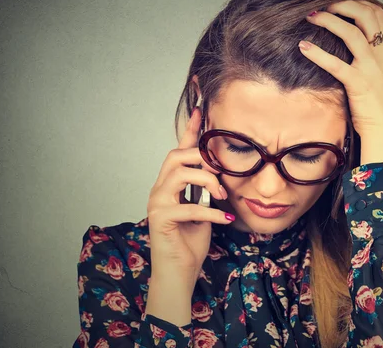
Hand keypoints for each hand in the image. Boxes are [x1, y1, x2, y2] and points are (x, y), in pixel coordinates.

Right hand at [146, 107, 233, 283]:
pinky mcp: (160, 219)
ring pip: (180, 174)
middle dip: (202, 159)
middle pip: (176, 156)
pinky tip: (225, 218)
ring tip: (223, 196)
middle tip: (222, 174)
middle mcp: (159, 189)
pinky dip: (211, 211)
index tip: (201, 110)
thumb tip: (221, 173)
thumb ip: (206, 189)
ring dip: (207, 181)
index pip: (178, 150)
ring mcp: (157, 203)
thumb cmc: (190, 241)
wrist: (179, 272)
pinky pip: (188, 206)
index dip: (190, 130)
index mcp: (170, 184)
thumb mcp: (204, 208)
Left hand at [298, 0, 382, 162]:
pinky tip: (303, 47)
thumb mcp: (380, 74)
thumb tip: (350, 44)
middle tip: (320, 6)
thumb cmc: (379, 104)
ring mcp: (371, 69)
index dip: (355, 2)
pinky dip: (318, 53)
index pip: (376, 13)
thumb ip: (369, 57)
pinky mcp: (359, 84)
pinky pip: (336, 64)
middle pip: (365, 14)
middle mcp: (381, 55)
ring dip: (328, 21)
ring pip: (351, 33)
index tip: (336, 3)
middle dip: (341, 5)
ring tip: (310, 18)